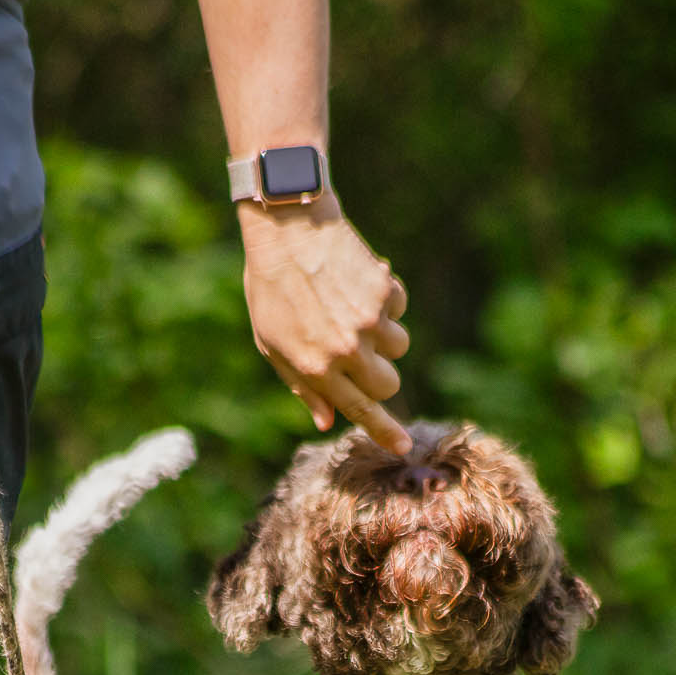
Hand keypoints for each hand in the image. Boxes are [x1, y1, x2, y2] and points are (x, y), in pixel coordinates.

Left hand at [239, 194, 412, 453]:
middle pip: (388, 384)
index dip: (385, 431)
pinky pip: (398, 310)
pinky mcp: (384, 292)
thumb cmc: (271, 287)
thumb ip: (302, 385)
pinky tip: (356, 282)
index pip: (359, 411)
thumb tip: (328, 421)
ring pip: (399, 347)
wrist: (287, 227)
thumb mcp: (271, 343)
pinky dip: (383, 300)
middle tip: (359, 353)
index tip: (404, 447)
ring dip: (382, 334)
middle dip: (379, 375)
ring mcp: (368, 321)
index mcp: (315, 367)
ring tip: (351, 308)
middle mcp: (346, 350)